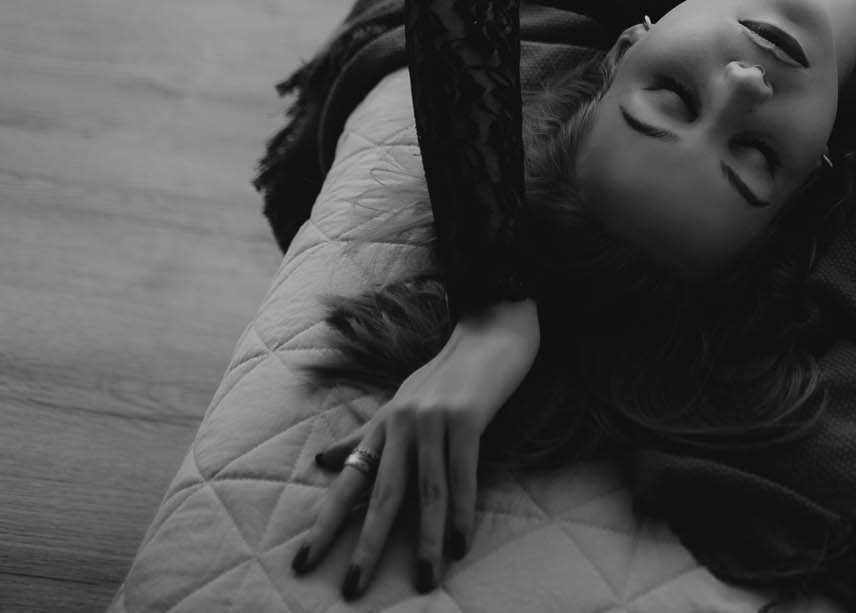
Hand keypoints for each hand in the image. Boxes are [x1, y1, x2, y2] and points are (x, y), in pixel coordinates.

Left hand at [292, 298, 539, 597]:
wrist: (493, 327)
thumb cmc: (451, 370)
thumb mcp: (402, 399)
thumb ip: (365, 433)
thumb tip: (322, 461)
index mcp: (384, 423)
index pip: (348, 481)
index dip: (326, 523)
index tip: (304, 563)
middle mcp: (402, 423)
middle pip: (381, 495)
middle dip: (367, 546)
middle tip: (352, 590)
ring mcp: (434, 420)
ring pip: (427, 492)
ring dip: (428, 540)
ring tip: (426, 579)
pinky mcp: (468, 419)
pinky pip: (464, 476)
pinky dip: (463, 513)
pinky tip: (461, 543)